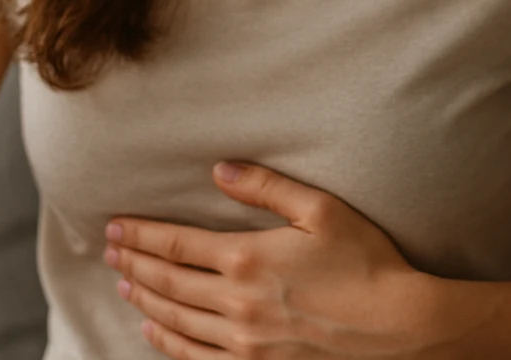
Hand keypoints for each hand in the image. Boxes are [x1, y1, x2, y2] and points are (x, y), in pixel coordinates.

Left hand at [103, 162, 446, 358]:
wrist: (401, 329)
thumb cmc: (367, 264)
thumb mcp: (321, 209)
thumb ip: (266, 187)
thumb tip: (221, 168)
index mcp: (247, 258)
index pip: (175, 244)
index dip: (140, 235)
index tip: (115, 226)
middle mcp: (236, 303)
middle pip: (167, 282)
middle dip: (133, 264)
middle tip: (109, 252)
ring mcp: (244, 342)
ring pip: (176, 321)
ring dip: (144, 302)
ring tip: (124, 286)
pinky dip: (168, 345)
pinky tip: (155, 333)